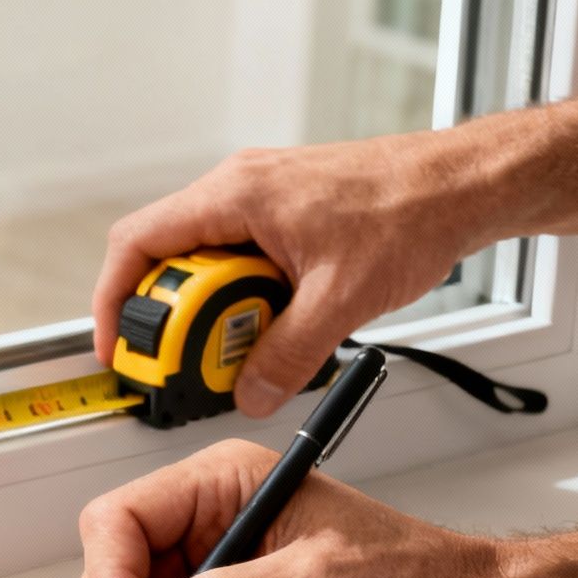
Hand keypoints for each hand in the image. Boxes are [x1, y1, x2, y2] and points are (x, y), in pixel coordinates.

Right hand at [92, 133, 488, 415]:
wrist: (463, 184)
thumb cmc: (413, 210)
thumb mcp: (342, 300)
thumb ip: (288, 355)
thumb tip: (251, 393)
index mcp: (236, 194)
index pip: (138, 243)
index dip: (114, 299)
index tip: (119, 346)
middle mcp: (239, 189)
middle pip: (166, 258)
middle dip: (176, 317)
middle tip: (197, 357)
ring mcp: (260, 198)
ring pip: (204, 262)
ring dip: (217, 310)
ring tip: (251, 339)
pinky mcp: (283, 214)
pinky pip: (238, 259)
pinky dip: (245, 297)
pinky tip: (278, 318)